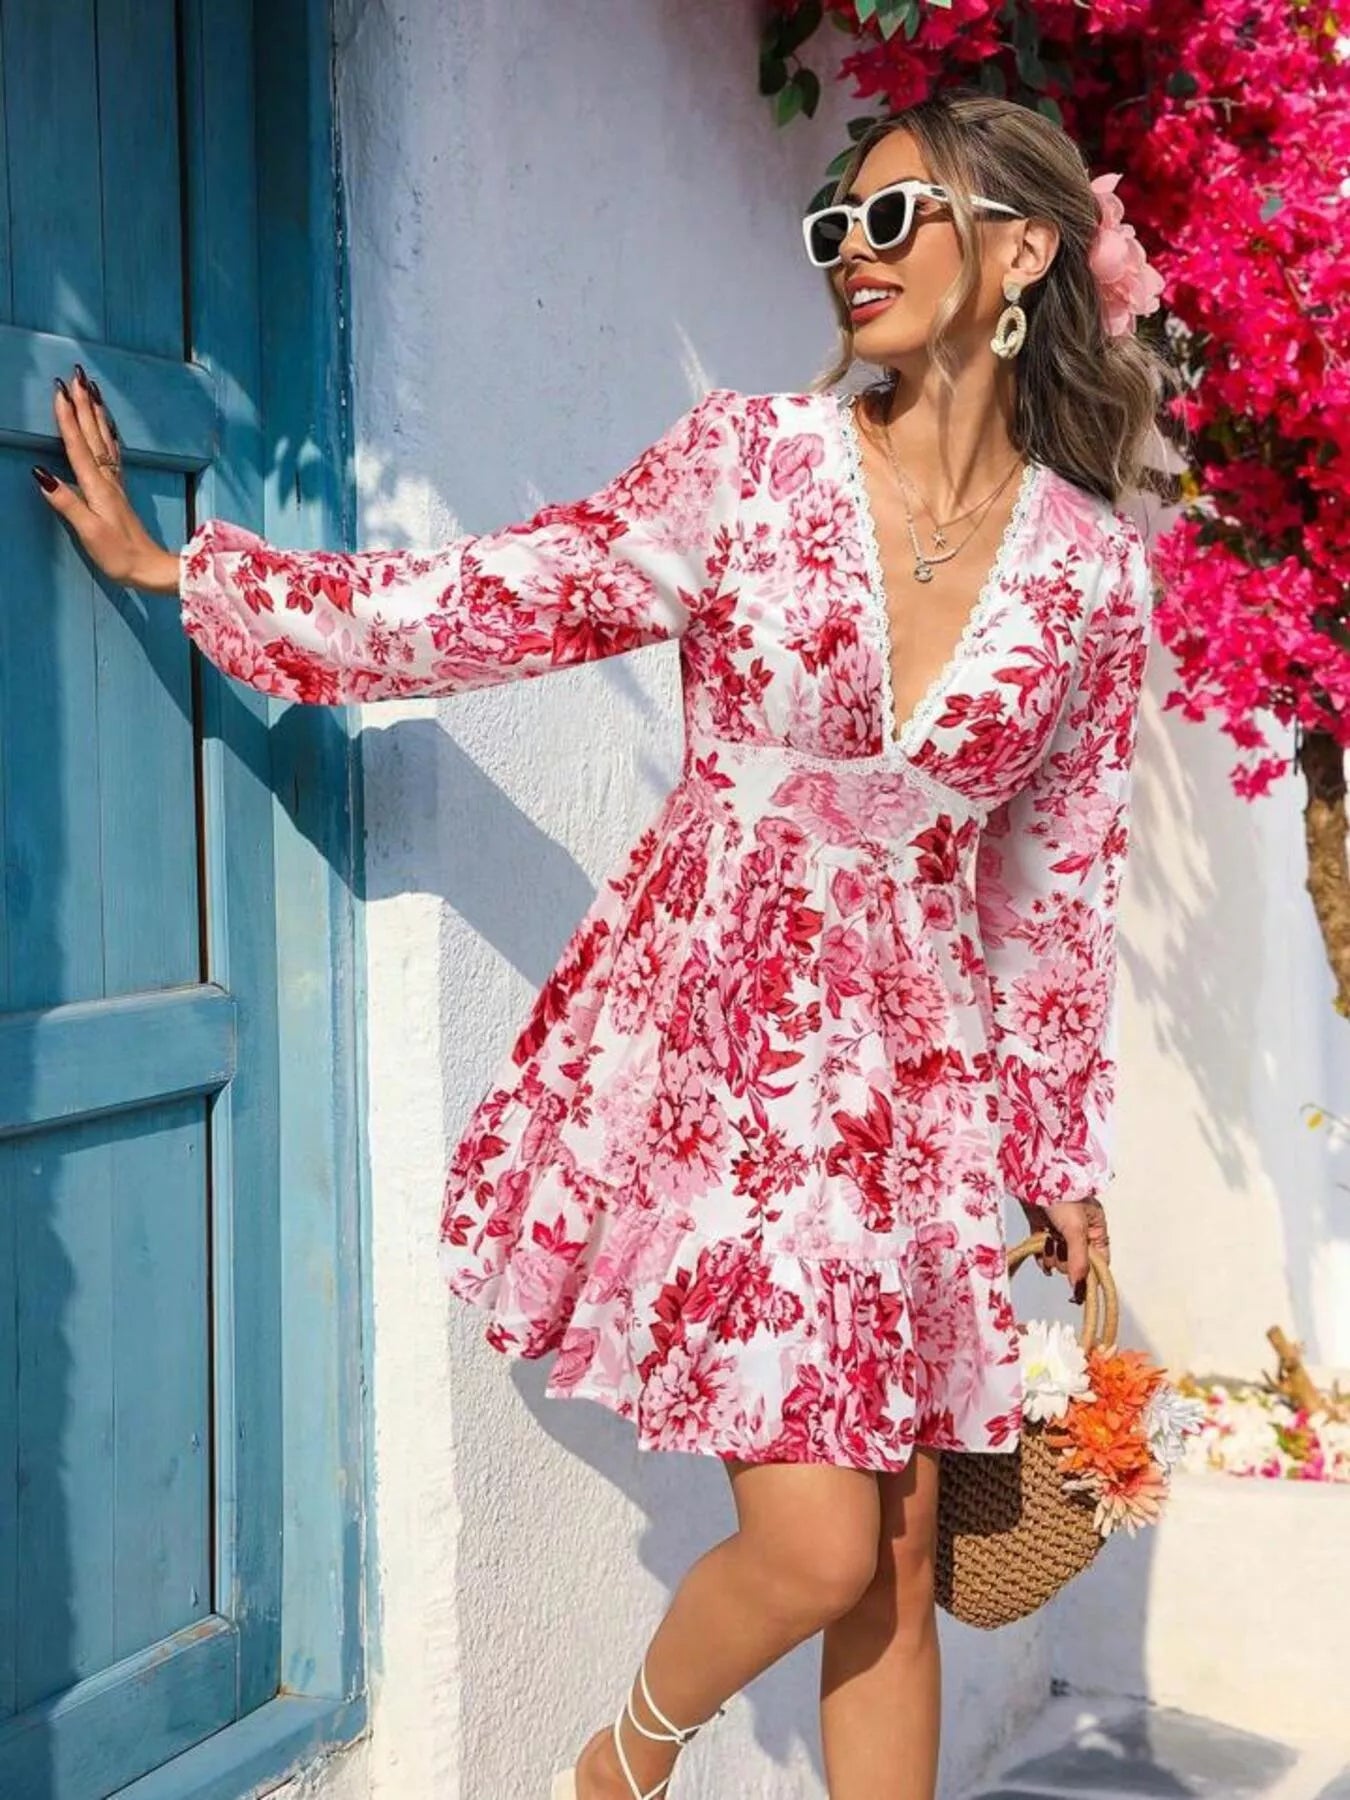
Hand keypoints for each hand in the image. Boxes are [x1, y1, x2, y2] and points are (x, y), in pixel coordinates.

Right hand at [32, 366, 181, 594]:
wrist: (151, 569)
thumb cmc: (119, 555)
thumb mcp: (89, 532)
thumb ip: (66, 503)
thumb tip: (41, 475)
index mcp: (97, 487)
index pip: (78, 446)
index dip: (67, 418)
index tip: (59, 391)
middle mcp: (108, 480)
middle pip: (93, 434)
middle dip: (84, 404)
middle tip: (77, 374)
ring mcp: (115, 484)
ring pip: (105, 439)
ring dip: (96, 413)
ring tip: (91, 389)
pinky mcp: (119, 492)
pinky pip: (112, 452)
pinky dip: (108, 434)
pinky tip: (107, 427)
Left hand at [1021, 1198, 1109, 1304]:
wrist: (1034, 1176)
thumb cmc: (1062, 1196)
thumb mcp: (1076, 1229)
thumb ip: (1078, 1259)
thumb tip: (1079, 1286)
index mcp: (1096, 1228)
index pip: (1100, 1261)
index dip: (1091, 1274)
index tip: (1080, 1288)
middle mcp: (1080, 1231)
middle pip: (1077, 1262)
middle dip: (1066, 1259)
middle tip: (1060, 1247)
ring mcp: (1060, 1230)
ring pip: (1059, 1258)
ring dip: (1052, 1255)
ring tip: (1048, 1240)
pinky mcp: (1042, 1228)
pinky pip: (1045, 1251)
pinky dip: (1042, 1255)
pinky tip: (1040, 1250)